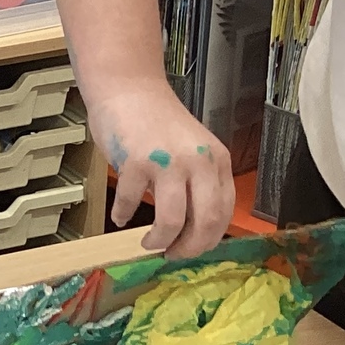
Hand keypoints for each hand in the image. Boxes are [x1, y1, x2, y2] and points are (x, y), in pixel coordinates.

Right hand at [89, 84, 233, 257]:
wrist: (128, 89)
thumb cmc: (157, 122)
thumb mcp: (191, 150)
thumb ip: (198, 182)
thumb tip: (191, 229)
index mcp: (217, 160)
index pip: (223, 213)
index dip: (207, 240)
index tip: (191, 249)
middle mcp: (199, 162)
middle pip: (205, 222)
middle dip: (188, 248)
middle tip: (172, 255)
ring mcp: (168, 162)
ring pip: (171, 221)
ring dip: (158, 241)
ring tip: (148, 243)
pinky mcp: (136, 163)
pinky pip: (132, 203)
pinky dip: (124, 215)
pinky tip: (120, 216)